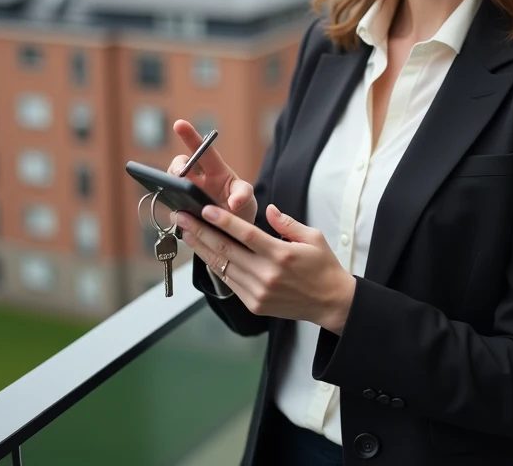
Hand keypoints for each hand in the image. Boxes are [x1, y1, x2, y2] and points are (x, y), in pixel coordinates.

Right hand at [167, 120, 256, 225]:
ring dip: (172, 191)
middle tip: (179, 175)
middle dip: (176, 167)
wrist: (235, 233)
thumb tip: (233, 204)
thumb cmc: (242, 208)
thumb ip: (244, 195)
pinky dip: (178, 218)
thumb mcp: (249, 199)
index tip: (180, 124)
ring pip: (172, 188)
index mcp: (215, 171)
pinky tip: (188, 226)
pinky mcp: (182, 216)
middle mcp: (197, 181)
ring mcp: (187, 197)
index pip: (202, 150)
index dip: (190, 136)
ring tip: (182, 202)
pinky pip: (174, 214)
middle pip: (180, 166)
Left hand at [177, 202, 355, 333]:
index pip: (246, 234)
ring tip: (187, 233)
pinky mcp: (254, 303)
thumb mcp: (313, 238)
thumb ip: (287, 223)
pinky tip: (205, 253)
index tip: (204, 210)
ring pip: (223, 267)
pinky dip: (215, 266)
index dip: (223, 221)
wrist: (330, 302)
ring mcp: (258, 291)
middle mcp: (267, 274)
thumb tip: (269, 209)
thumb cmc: (323, 267)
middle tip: (182, 218)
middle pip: (226, 250)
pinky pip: (229, 282)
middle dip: (201, 232)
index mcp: (282, 255)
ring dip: (202, 249)